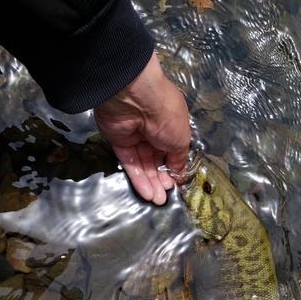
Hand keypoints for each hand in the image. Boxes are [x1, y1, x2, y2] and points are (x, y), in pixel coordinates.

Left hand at [94, 51, 190, 204]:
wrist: (136, 99)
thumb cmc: (165, 113)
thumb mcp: (181, 138)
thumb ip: (179, 157)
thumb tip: (177, 171)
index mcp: (170, 126)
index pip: (170, 152)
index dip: (171, 169)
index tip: (174, 184)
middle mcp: (153, 131)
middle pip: (155, 161)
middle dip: (160, 180)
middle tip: (164, 197)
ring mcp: (135, 137)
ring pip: (143, 165)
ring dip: (150, 183)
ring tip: (157, 199)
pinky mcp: (119, 142)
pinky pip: (130, 163)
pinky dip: (137, 178)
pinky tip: (146, 191)